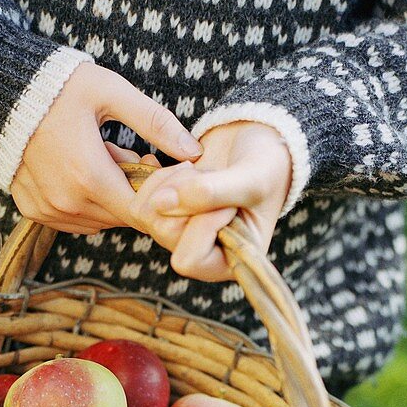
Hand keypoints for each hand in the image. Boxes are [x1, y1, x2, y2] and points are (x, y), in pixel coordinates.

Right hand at [10, 62, 200, 234]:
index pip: (141, 212)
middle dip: (132, 192)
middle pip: (121, 217)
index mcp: (89, 177)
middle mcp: (67, 202)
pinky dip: (83, 203)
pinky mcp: (32, 210)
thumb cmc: (59, 85)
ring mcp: (47, 210)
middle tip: (128, 152)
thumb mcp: (112, 93)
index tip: (153, 165)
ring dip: (108, 199)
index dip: (156, 194)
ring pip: (98, 222)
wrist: (0, 87)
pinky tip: (78, 171)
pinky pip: (72, 222)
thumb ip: (156, 123)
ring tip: (100, 157)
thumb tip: (194, 152)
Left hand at [129, 121, 291, 280]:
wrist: (258, 144)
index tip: (228, 202)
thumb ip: (210, 193)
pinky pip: (140, 199)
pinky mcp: (166, 215)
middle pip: (164, 233)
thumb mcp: (250, 179)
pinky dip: (160, 177)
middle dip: (187, 196)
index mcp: (229, 263)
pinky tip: (185, 169)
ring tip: (202, 173)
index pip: (188, 259)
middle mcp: (202, 256)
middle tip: (214, 178)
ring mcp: (180, 236)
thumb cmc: (267, 166)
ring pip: (149, 215)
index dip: (202, 224)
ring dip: (174, 183)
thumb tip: (159, 204)